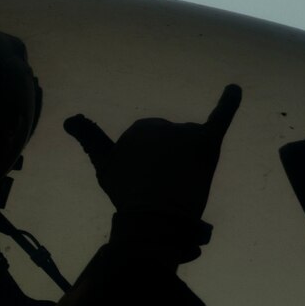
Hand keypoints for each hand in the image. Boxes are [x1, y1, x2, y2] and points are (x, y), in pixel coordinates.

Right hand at [63, 84, 241, 222]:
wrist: (154, 216)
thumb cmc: (127, 195)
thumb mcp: (104, 166)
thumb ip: (90, 139)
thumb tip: (69, 119)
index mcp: (139, 128)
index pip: (151, 145)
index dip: (150, 169)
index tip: (146, 186)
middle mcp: (162, 125)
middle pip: (174, 143)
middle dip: (171, 163)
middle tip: (164, 190)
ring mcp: (185, 134)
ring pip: (192, 145)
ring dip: (190, 161)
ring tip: (181, 185)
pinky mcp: (208, 142)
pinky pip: (221, 117)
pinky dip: (229, 102)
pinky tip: (235, 89)